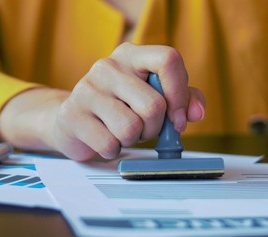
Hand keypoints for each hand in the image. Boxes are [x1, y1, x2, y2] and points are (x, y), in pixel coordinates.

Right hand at [52, 43, 204, 159]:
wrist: (72, 120)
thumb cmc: (118, 108)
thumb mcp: (151, 97)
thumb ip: (181, 99)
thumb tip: (195, 113)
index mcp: (130, 55)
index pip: (167, 60)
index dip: (180, 93)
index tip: (179, 118)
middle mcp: (107, 67)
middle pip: (153, 105)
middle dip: (154, 128)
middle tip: (143, 129)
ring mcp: (86, 90)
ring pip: (131, 128)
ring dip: (132, 140)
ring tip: (120, 133)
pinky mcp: (72, 115)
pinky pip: (109, 144)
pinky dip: (113, 150)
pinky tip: (104, 140)